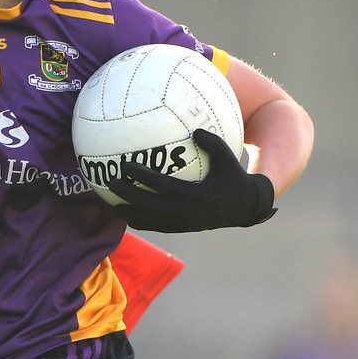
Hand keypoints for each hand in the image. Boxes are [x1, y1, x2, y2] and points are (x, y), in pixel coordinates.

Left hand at [106, 129, 275, 232]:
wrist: (245, 207)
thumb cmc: (234, 177)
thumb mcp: (229, 158)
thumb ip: (213, 143)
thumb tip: (196, 130)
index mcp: (197, 195)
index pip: (163, 186)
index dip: (144, 176)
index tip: (126, 166)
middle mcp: (188, 212)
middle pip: (151, 205)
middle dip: (129, 196)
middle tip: (111, 183)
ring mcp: (185, 223)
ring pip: (152, 220)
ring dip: (132, 214)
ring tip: (112, 207)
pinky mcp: (184, 228)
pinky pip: (159, 226)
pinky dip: (143, 223)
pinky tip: (128, 217)